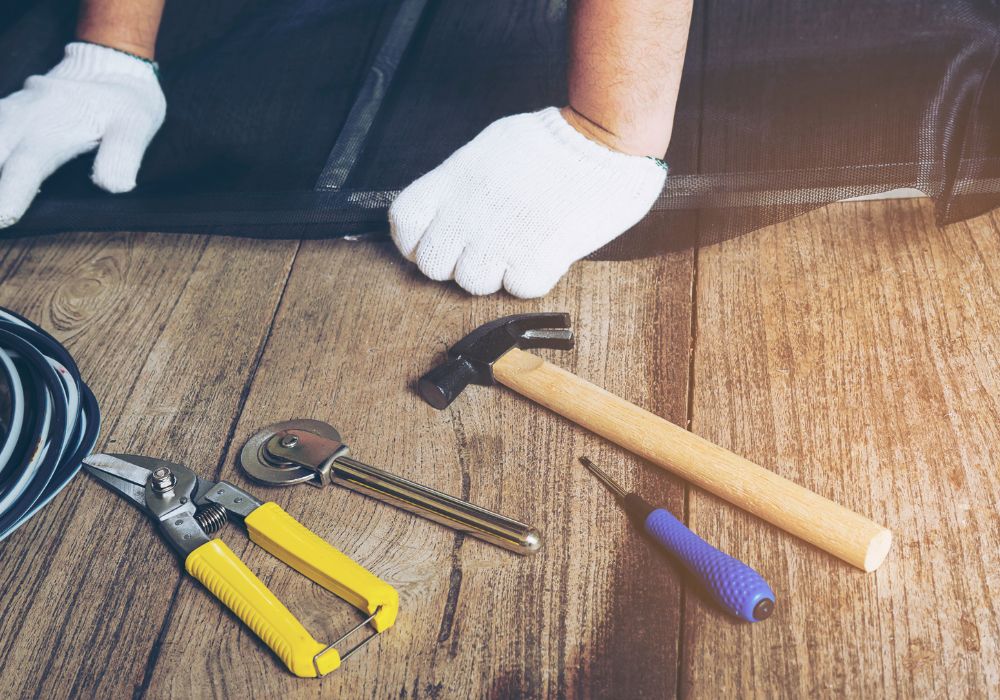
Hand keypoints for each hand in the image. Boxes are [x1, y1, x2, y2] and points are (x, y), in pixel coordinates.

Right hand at [0, 42, 165, 227]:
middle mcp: (21, 119)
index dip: (12, 193)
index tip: (2, 218)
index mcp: (51, 127)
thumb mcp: (136, 125)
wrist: (109, 66)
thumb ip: (122, 154)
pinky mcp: (3, 115)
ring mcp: (7, 115)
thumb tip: (112, 187)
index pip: (26, 166)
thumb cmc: (125, 104)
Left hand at [388, 107, 664, 297]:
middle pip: (433, 266)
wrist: (598, 142)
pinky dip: (531, 277)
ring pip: (474, 284)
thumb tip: (448, 211)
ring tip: (519, 245)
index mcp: (451, 182)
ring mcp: (496, 242)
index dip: (418, 239)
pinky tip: (543, 251)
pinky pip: (517, 290)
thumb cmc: (549, 141)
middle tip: (485, 245)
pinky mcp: (532, 262)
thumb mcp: (487, 149)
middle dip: (456, 261)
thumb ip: (460, 184)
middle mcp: (465, 215)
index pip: (404, 227)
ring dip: (495, 272)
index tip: (440, 238)